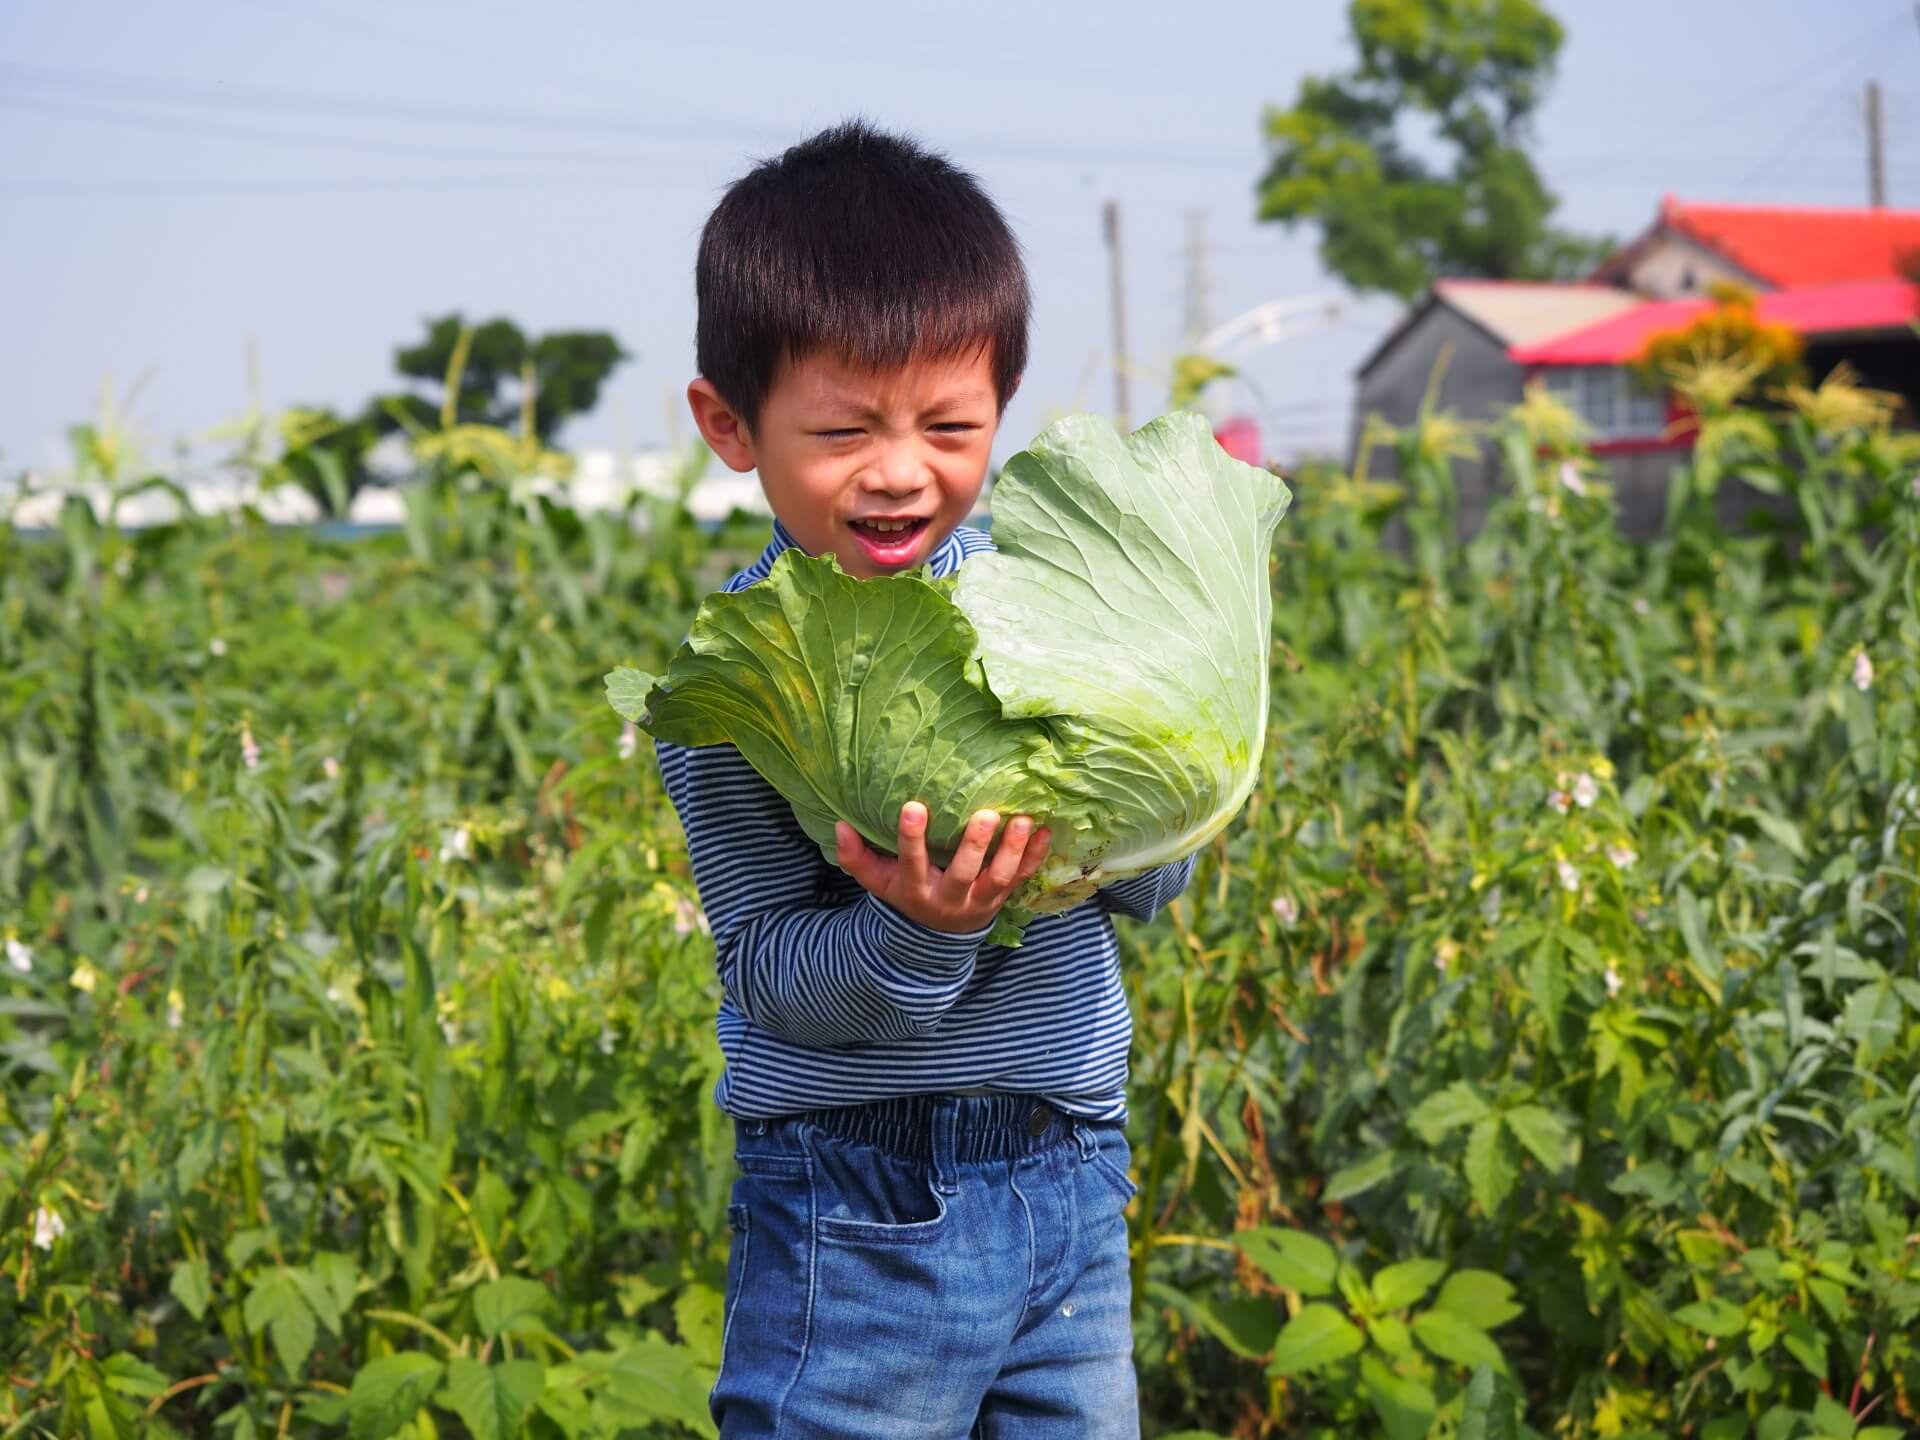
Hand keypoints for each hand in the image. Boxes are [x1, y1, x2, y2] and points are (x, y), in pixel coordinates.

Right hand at [836, 802, 1051, 934]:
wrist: (938, 938)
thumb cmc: (907, 895)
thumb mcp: (879, 883)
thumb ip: (857, 858)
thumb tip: (840, 826)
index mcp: (917, 890)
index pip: (913, 863)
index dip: (912, 838)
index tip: (914, 806)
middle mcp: (950, 897)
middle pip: (964, 874)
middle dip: (975, 846)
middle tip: (985, 814)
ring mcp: (981, 900)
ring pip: (1000, 878)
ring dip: (1014, 850)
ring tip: (1024, 820)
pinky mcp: (1003, 898)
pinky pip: (1023, 879)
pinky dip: (1036, 857)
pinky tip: (1047, 832)